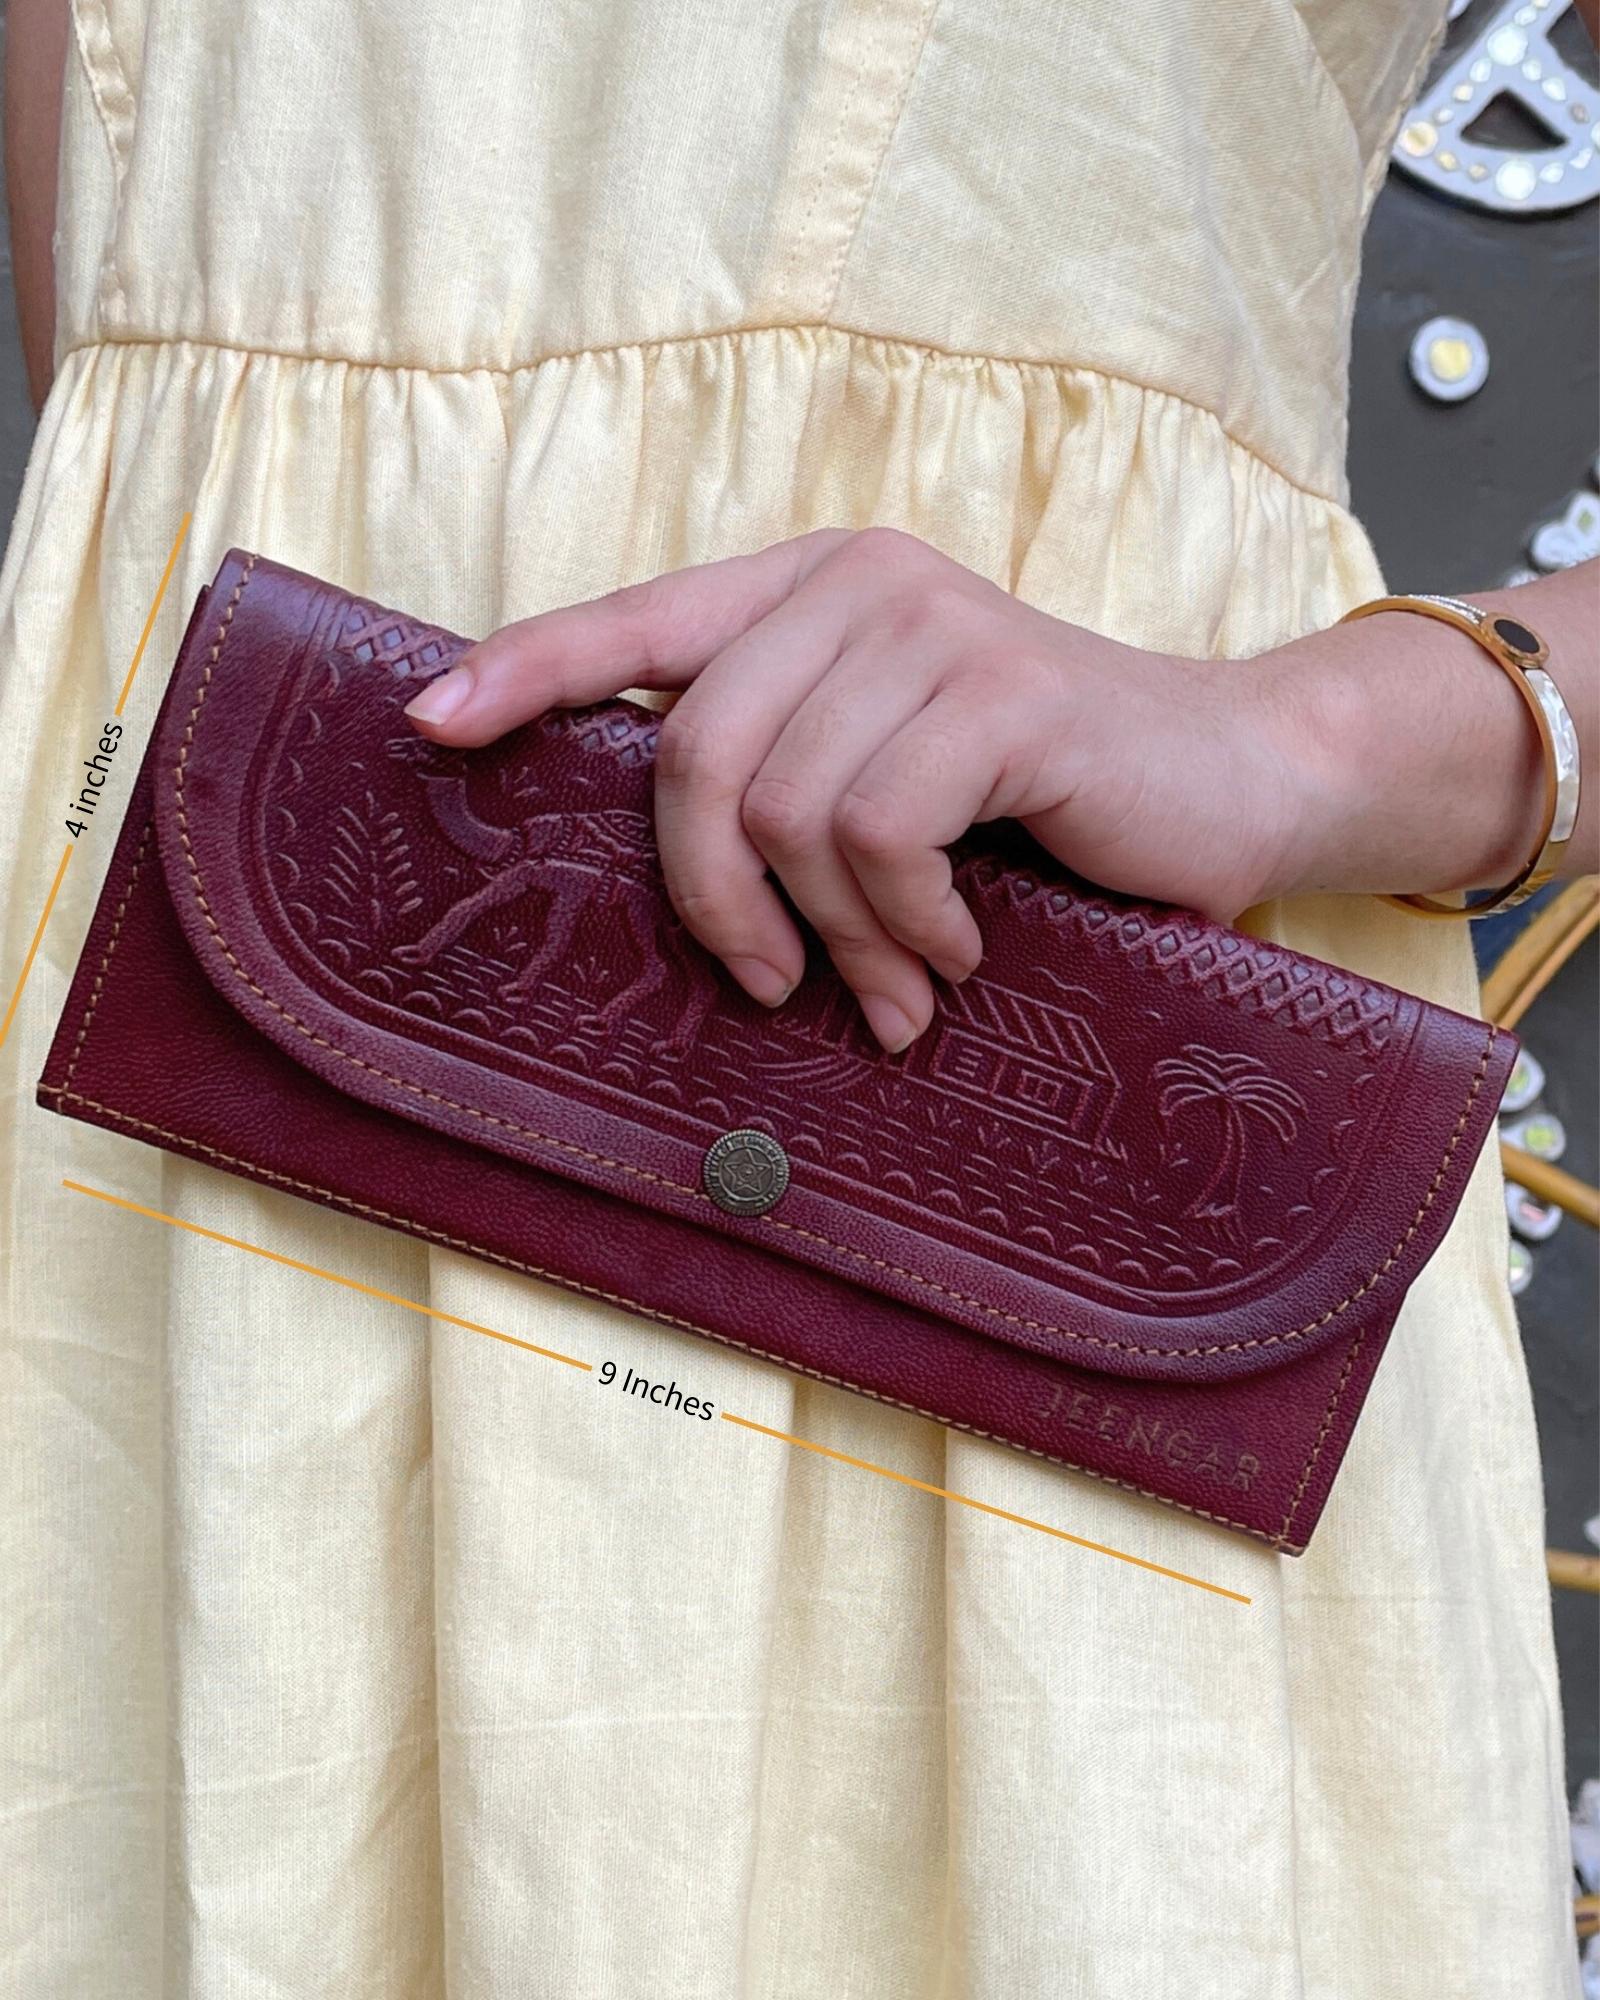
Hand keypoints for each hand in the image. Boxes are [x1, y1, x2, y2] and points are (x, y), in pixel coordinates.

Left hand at [404, 528, 1305, 1050]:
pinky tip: (952, 952)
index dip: (526, 669)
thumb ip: (784, 775)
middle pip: (695, 751)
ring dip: (835, 935)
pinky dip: (905, 924)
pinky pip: (882, 832)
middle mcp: (860, 583)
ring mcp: (935, 628)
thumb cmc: (1040, 800)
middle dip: (714, 898)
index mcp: (812, 590)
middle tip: (771, 984)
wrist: (1227, 778)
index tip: (429, 721)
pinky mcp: (1006, 693)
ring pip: (787, 809)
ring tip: (891, 987)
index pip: (638, 620)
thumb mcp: (890, 774)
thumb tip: (668, 866)